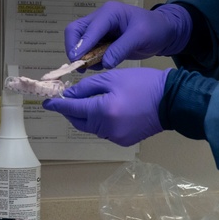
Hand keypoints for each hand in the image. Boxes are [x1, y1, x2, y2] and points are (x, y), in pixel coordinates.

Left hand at [42, 68, 167, 146]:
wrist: (172, 100)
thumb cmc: (143, 84)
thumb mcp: (113, 78)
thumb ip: (87, 87)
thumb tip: (69, 95)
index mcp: (102, 111)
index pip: (72, 108)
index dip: (57, 105)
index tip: (46, 102)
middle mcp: (106, 128)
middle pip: (78, 121)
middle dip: (70, 111)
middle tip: (65, 99)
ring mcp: (115, 137)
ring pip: (90, 127)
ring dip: (85, 116)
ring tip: (86, 102)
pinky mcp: (123, 141)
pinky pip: (103, 131)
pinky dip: (98, 122)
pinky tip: (104, 110)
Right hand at [65, 2, 191, 68]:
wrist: (164, 32)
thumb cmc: (154, 29)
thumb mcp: (140, 37)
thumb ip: (121, 49)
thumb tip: (104, 63)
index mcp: (109, 12)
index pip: (89, 28)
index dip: (81, 44)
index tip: (76, 60)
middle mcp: (100, 18)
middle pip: (75, 30)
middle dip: (74, 48)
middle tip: (78, 65)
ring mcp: (100, 29)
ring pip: (79, 40)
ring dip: (81, 55)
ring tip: (93, 67)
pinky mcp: (102, 39)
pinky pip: (88, 49)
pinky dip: (89, 58)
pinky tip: (99, 65)